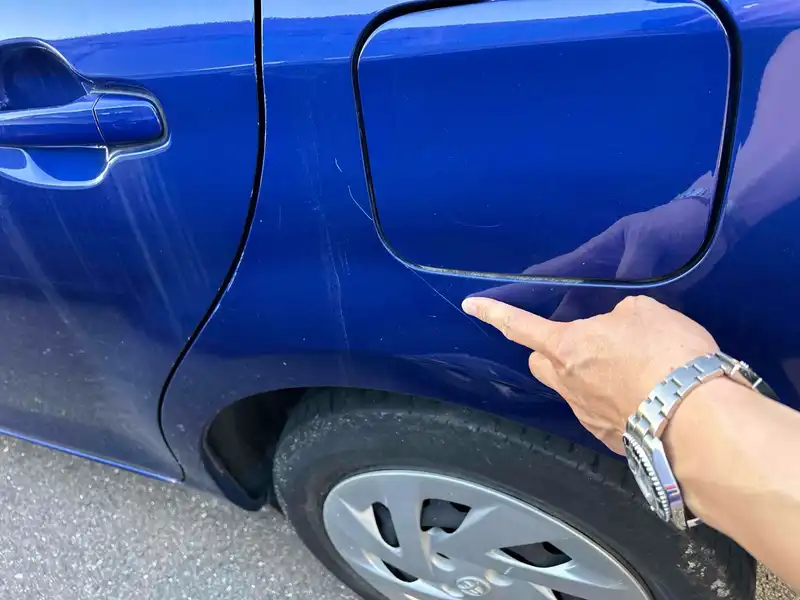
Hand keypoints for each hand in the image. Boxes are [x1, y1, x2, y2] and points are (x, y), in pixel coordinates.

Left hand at [462, 295, 718, 453]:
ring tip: (628, 372)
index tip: (470, 305)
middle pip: (539, 364)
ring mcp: (586, 416)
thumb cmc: (665, 354)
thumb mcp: (646, 312)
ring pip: (571, 391)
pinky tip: (644, 398)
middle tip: (578, 344)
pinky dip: (614, 403)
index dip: (494, 312)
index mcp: (567, 346)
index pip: (519, 324)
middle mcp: (567, 383)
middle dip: (548, 352)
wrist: (694, 419)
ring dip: (586, 378)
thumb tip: (618, 331)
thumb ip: (620, 317)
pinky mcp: (611, 439)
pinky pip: (601, 413)